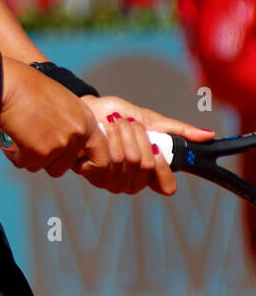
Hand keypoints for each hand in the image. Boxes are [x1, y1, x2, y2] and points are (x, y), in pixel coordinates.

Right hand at [0, 57, 109, 175]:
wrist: (10, 85)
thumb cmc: (30, 90)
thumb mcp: (63, 104)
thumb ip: (72, 124)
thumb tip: (69, 146)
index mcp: (87, 121)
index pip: (101, 158)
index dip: (85, 165)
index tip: (70, 162)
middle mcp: (78, 134)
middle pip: (66, 166)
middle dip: (49, 160)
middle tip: (35, 144)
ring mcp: (60, 144)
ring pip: (46, 167)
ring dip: (33, 158)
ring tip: (23, 139)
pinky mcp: (39, 152)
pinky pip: (28, 165)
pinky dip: (18, 156)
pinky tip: (13, 141)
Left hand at [72, 95, 215, 195]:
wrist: (86, 108)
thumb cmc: (115, 115)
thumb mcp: (149, 120)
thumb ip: (176, 130)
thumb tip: (209, 135)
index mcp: (146, 172)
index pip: (165, 187)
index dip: (164, 170)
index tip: (159, 150)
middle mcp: (129, 180)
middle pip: (146, 169)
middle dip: (140, 140)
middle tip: (131, 125)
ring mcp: (109, 180)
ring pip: (128, 164)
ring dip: (124, 137)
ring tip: (116, 124)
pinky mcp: (90, 173)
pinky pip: (107, 163)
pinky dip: (109, 141)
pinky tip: (102, 132)